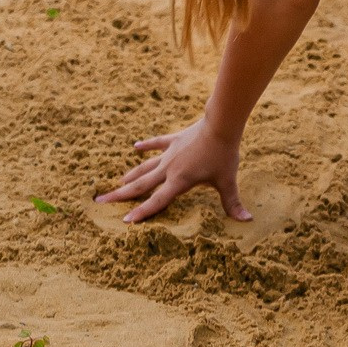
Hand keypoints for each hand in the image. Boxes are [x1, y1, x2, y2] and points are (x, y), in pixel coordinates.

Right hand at [99, 117, 249, 222]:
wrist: (220, 125)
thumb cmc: (224, 154)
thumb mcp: (228, 181)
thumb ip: (233, 203)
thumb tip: (247, 221)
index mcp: (179, 181)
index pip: (156, 202)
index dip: (141, 213)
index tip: (124, 221)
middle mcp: (168, 169)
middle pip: (140, 185)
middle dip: (120, 195)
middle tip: (100, 200)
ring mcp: (169, 154)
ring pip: (145, 167)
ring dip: (131, 175)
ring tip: (117, 183)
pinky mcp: (174, 140)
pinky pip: (157, 144)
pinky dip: (147, 146)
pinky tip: (135, 147)